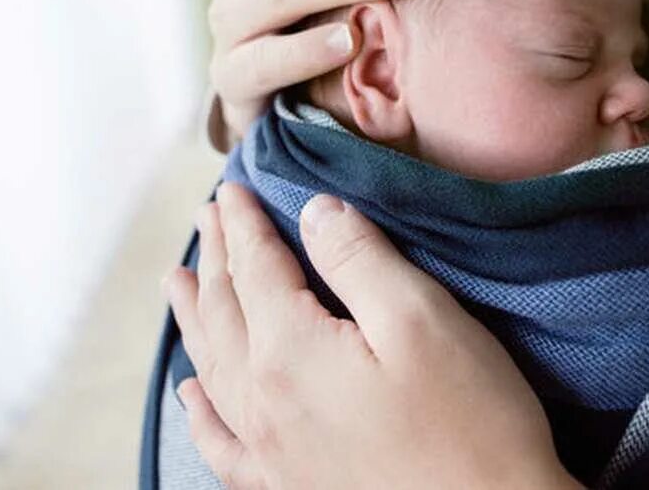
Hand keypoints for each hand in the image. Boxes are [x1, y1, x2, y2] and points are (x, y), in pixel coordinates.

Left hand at [164, 183, 580, 489]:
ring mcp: (271, 452)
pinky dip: (200, 413)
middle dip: (216, 258)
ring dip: (195, 317)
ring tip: (178, 283)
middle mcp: (263, 403)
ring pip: (212, 368)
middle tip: (207, 217)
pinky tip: (191, 395)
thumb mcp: (421, 318)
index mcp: (291, 352)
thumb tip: (314, 212)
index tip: (231, 188)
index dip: (244, 224)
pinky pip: (223, 443)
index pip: (255, 269)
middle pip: (225, 312)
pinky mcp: (290, 487)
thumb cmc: (470, 422)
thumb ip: (359, 259)